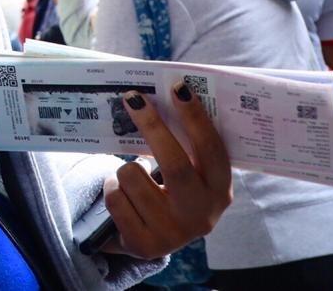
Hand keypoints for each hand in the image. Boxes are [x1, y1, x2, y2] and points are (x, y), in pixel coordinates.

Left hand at [102, 84, 231, 259]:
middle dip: (152, 126)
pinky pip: (115, 197)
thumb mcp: (191, 176)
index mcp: (219, 192)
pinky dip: (112, 188)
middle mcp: (201, 216)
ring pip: (133, 176)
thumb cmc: (173, 195)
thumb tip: (166, 96)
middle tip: (132, 98)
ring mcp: (173, 233)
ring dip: (124, 168)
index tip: (178, 88)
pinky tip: (123, 197)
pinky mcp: (144, 244)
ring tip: (131, 177)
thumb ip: (186, 147)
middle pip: (174, 164)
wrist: (153, 240)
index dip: (196, 119)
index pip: (212, 151)